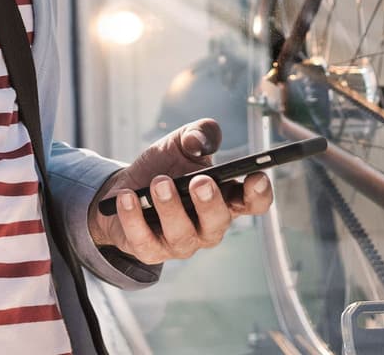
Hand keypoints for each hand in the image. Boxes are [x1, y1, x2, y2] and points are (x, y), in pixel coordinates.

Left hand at [86, 118, 271, 264]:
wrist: (125, 189)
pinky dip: (133, 217)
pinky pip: (143, 240)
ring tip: (159, 183)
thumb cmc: (164, 168)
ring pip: (181, 233)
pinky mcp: (150, 250)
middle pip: (218, 221)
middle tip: (200, 181)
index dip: (259, 193)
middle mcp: (207, 226)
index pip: (252, 202)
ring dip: (170, 207)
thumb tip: (197, 142)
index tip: (256, 176)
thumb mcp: (181, 143)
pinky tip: (126, 197)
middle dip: (210, 203)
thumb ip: (198, 134)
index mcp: (224, 198)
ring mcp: (180, 242)